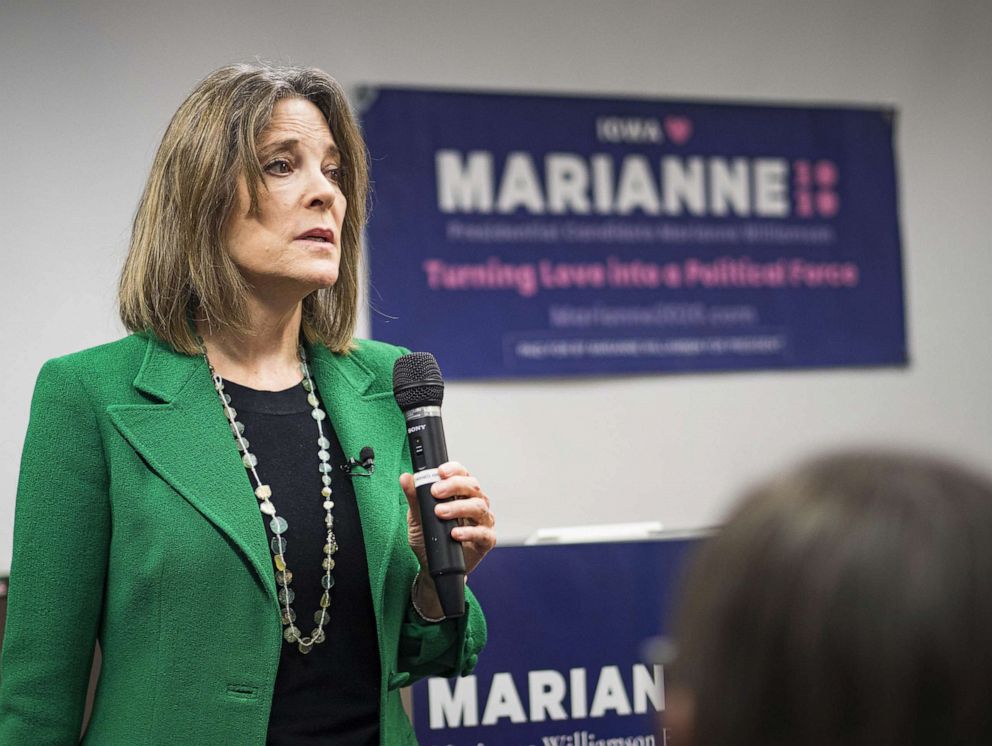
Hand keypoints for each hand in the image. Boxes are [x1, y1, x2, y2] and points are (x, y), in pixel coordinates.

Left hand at [400, 461, 496, 576]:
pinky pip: (483, 533)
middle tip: (436, 492)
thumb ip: (414, 498)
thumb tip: (406, 477)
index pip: (462, 473)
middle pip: (473, 486)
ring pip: (479, 507)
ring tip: (440, 513)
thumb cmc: (428, 537)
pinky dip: (469, 532)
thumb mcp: (417, 517)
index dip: (453, 470)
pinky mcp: (486, 540)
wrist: (431, 566)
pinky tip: (455, 533)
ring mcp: (483, 521)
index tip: (440, 472)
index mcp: (461, 493)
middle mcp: (475, 503)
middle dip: (454, 486)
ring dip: (459, 507)